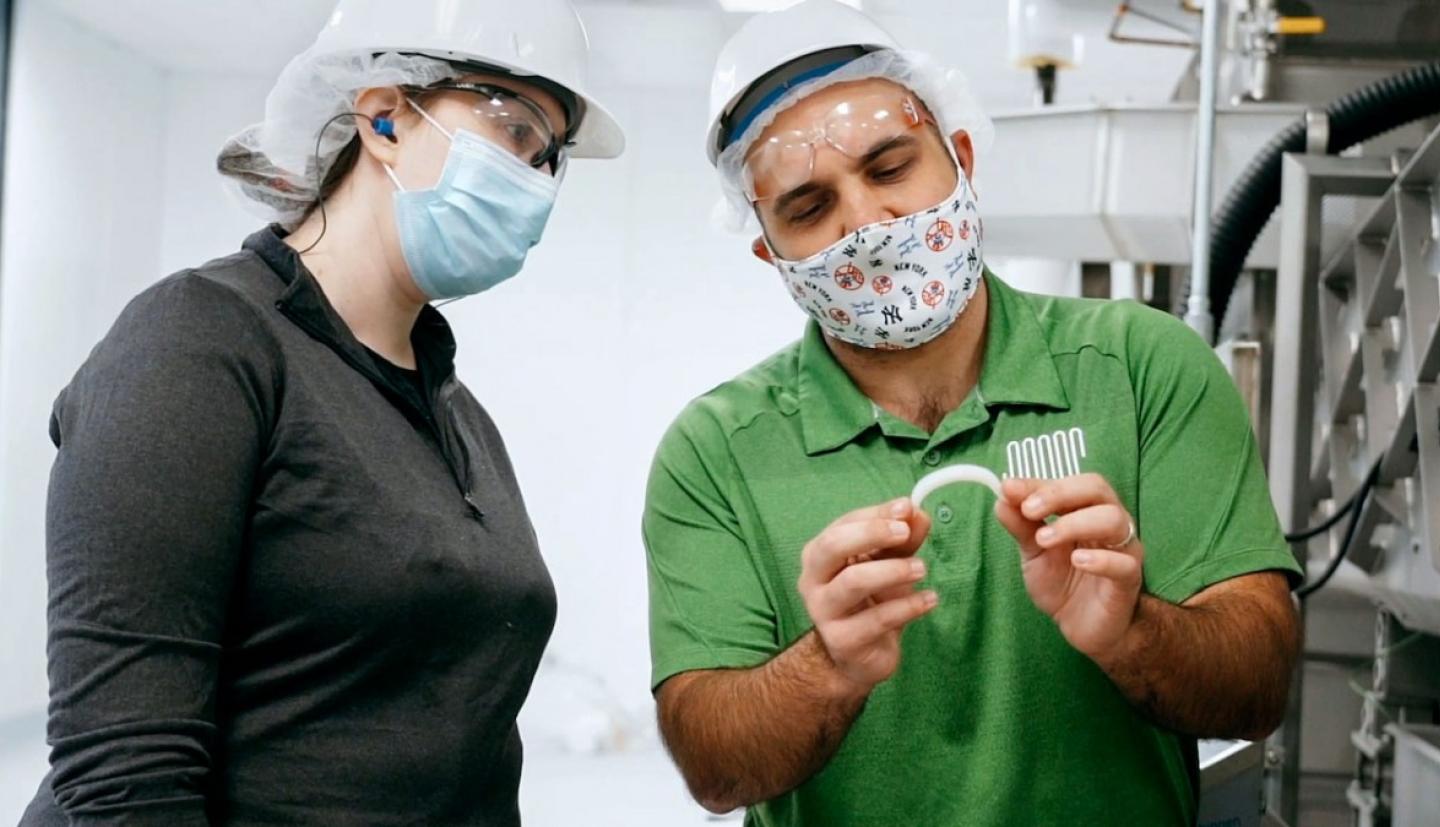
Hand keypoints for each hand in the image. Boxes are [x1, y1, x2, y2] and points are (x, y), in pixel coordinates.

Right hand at [798, 498, 936, 692]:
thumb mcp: (887, 563)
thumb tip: (918, 513)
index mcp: (819, 554)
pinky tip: (930, 599)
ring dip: (893, 570)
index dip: (875, 514)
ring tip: (923, 568)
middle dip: (872, 533)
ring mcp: (824, 612)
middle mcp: (812, 580)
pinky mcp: (843, 641)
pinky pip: (877, 619)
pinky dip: (908, 606)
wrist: (857, 655)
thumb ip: (902, 539)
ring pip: (854, 582)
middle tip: (906, 532)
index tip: (907, 508)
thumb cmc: (869, 600)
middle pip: (833, 547)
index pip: (843, 525)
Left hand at [993, 474, 1142, 663]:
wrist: (1082, 626)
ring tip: (1045, 539)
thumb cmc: (1063, 581)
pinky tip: (1078, 561)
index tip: (1010, 489)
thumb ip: (1020, 525)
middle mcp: (1109, 522)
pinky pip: (1124, 563)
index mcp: (1085, 509)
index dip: (1038, 484)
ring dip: (1075, 523)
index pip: (1068, 483)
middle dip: (1059, 494)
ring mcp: (1123, 549)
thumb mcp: (1033, 552)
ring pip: (1114, 520)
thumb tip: (1002, 495)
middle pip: (1096, 488)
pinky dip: (1101, 559)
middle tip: (1029, 510)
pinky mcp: (1129, 579)